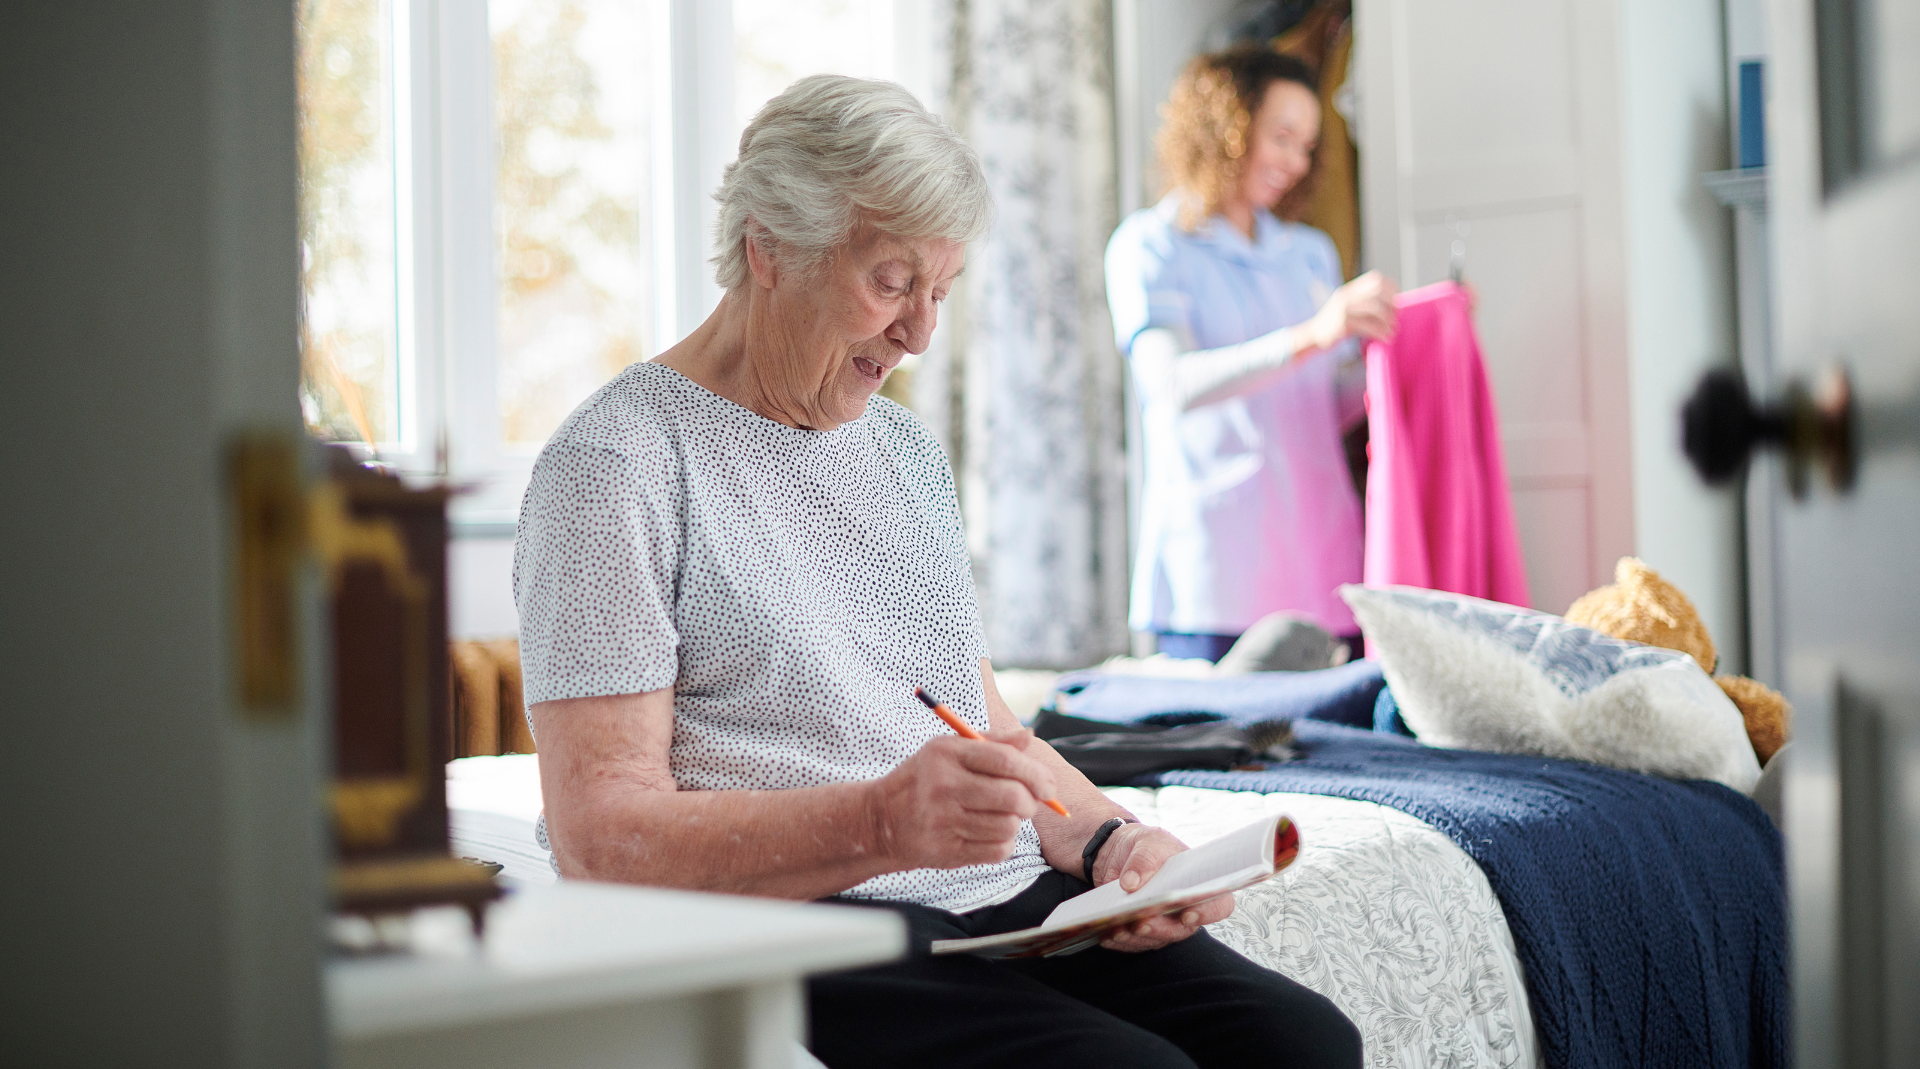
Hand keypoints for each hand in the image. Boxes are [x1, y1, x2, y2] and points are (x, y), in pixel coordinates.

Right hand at [867, 728, 1057, 871]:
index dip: (1035, 774)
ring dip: (1014, 823)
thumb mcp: (948, 750)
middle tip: (1029, 803)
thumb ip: (992, 742)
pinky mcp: (946, 850)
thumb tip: (1029, 736)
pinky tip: (990, 834)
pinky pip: (996, 850)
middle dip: (1031, 802)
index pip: (1005, 761)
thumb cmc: (923, 779)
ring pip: (1007, 826)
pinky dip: (1003, 844)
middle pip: (1011, 796)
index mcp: (947, 754)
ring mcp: (943, 821)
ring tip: (1002, 817)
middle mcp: (943, 785)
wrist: (880, 821)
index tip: (1048, 785)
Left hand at [1089, 824, 1236, 951]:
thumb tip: (1132, 883)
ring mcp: (1165, 924)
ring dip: (1136, 937)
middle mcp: (1186, 910)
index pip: (1217, 905)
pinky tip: (1105, 933)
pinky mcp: (1144, 933)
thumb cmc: (1147, 847)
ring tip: (1117, 927)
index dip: (1207, 913)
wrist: (1122, 854)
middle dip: (1160, 928)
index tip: (1187, 914)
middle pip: (1181, 930)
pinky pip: (1134, 943)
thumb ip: (1145, 858)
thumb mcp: (1149, 841)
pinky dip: (1119, 940)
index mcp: (1199, 885)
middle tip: (1141, 922)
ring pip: (1156, 940)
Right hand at [1300, 270, 1397, 353]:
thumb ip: (1364, 303)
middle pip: (1378, 291)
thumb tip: (1393, 305)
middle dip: (1392, 303)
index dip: (1391, 288)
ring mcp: (1343, 308)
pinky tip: (1385, 338)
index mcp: (1349, 290)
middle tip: (1397, 317)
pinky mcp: (1342, 323)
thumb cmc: (1336, 325)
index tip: (1398, 301)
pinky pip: (1368, 326)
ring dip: (1388, 320)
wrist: (1313, 337)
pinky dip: (1380, 332)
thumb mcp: (1348, 308)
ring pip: (1375, 308)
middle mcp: (1346, 296)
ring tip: (1393, 330)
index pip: (1375, 278)